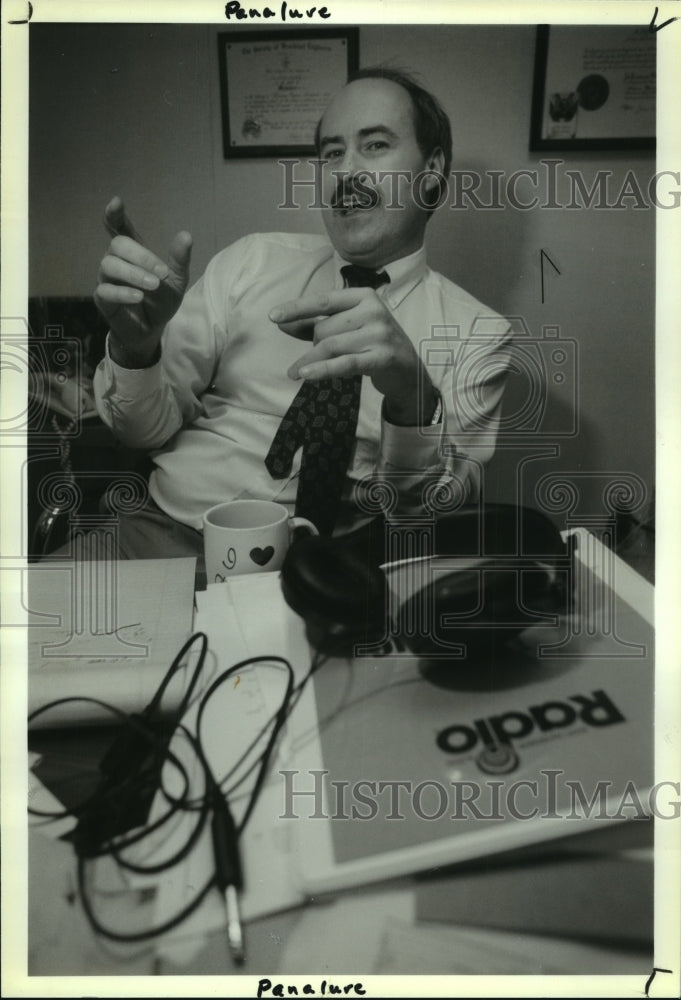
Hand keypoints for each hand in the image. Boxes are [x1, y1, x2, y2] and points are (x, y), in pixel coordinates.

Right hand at [94, 196, 192, 366]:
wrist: (152, 330)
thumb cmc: (161, 301)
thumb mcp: (176, 281)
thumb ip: (179, 260)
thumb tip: (186, 235)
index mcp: (133, 252)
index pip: (118, 228)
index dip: (114, 215)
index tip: (116, 202)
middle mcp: (116, 261)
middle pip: (117, 244)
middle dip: (140, 256)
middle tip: (161, 272)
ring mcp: (107, 278)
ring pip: (110, 265)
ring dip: (133, 273)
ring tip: (153, 285)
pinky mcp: (102, 298)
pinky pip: (105, 290)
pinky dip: (123, 292)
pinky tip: (138, 297)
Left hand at [269, 289, 436, 424]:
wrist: (408, 369)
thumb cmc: (371, 344)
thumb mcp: (346, 328)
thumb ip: (315, 324)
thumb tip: (281, 322)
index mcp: (364, 296)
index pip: (323, 300)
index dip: (296, 308)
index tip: (273, 316)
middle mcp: (374, 310)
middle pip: (325, 328)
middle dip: (314, 345)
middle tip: (318, 356)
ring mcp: (380, 333)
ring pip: (331, 346)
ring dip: (310, 361)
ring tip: (297, 373)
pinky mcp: (382, 357)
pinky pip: (344, 363)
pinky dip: (322, 369)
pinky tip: (304, 375)